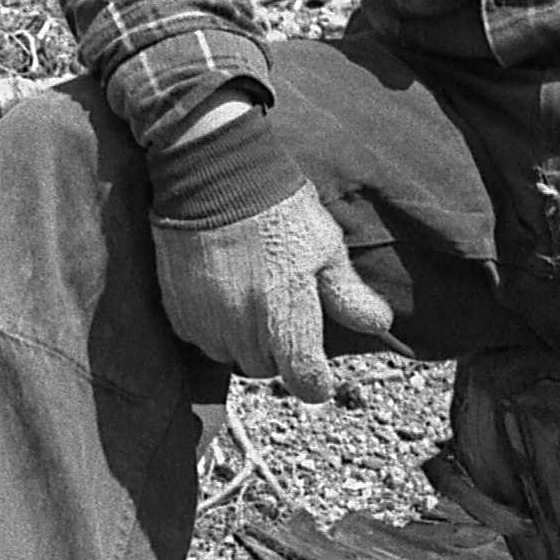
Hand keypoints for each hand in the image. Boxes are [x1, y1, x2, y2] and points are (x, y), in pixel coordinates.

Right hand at [152, 182, 395, 400]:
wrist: (212, 177)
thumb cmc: (279, 209)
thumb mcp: (325, 247)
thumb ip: (348, 295)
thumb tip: (381, 327)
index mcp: (286, 319)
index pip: (305, 383)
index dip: (316, 380)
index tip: (317, 370)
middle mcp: (244, 332)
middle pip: (266, 369)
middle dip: (279, 350)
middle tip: (283, 306)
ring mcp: (207, 325)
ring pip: (232, 357)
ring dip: (245, 339)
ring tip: (252, 292)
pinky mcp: (178, 314)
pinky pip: (202, 339)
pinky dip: (215, 326)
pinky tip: (223, 289)